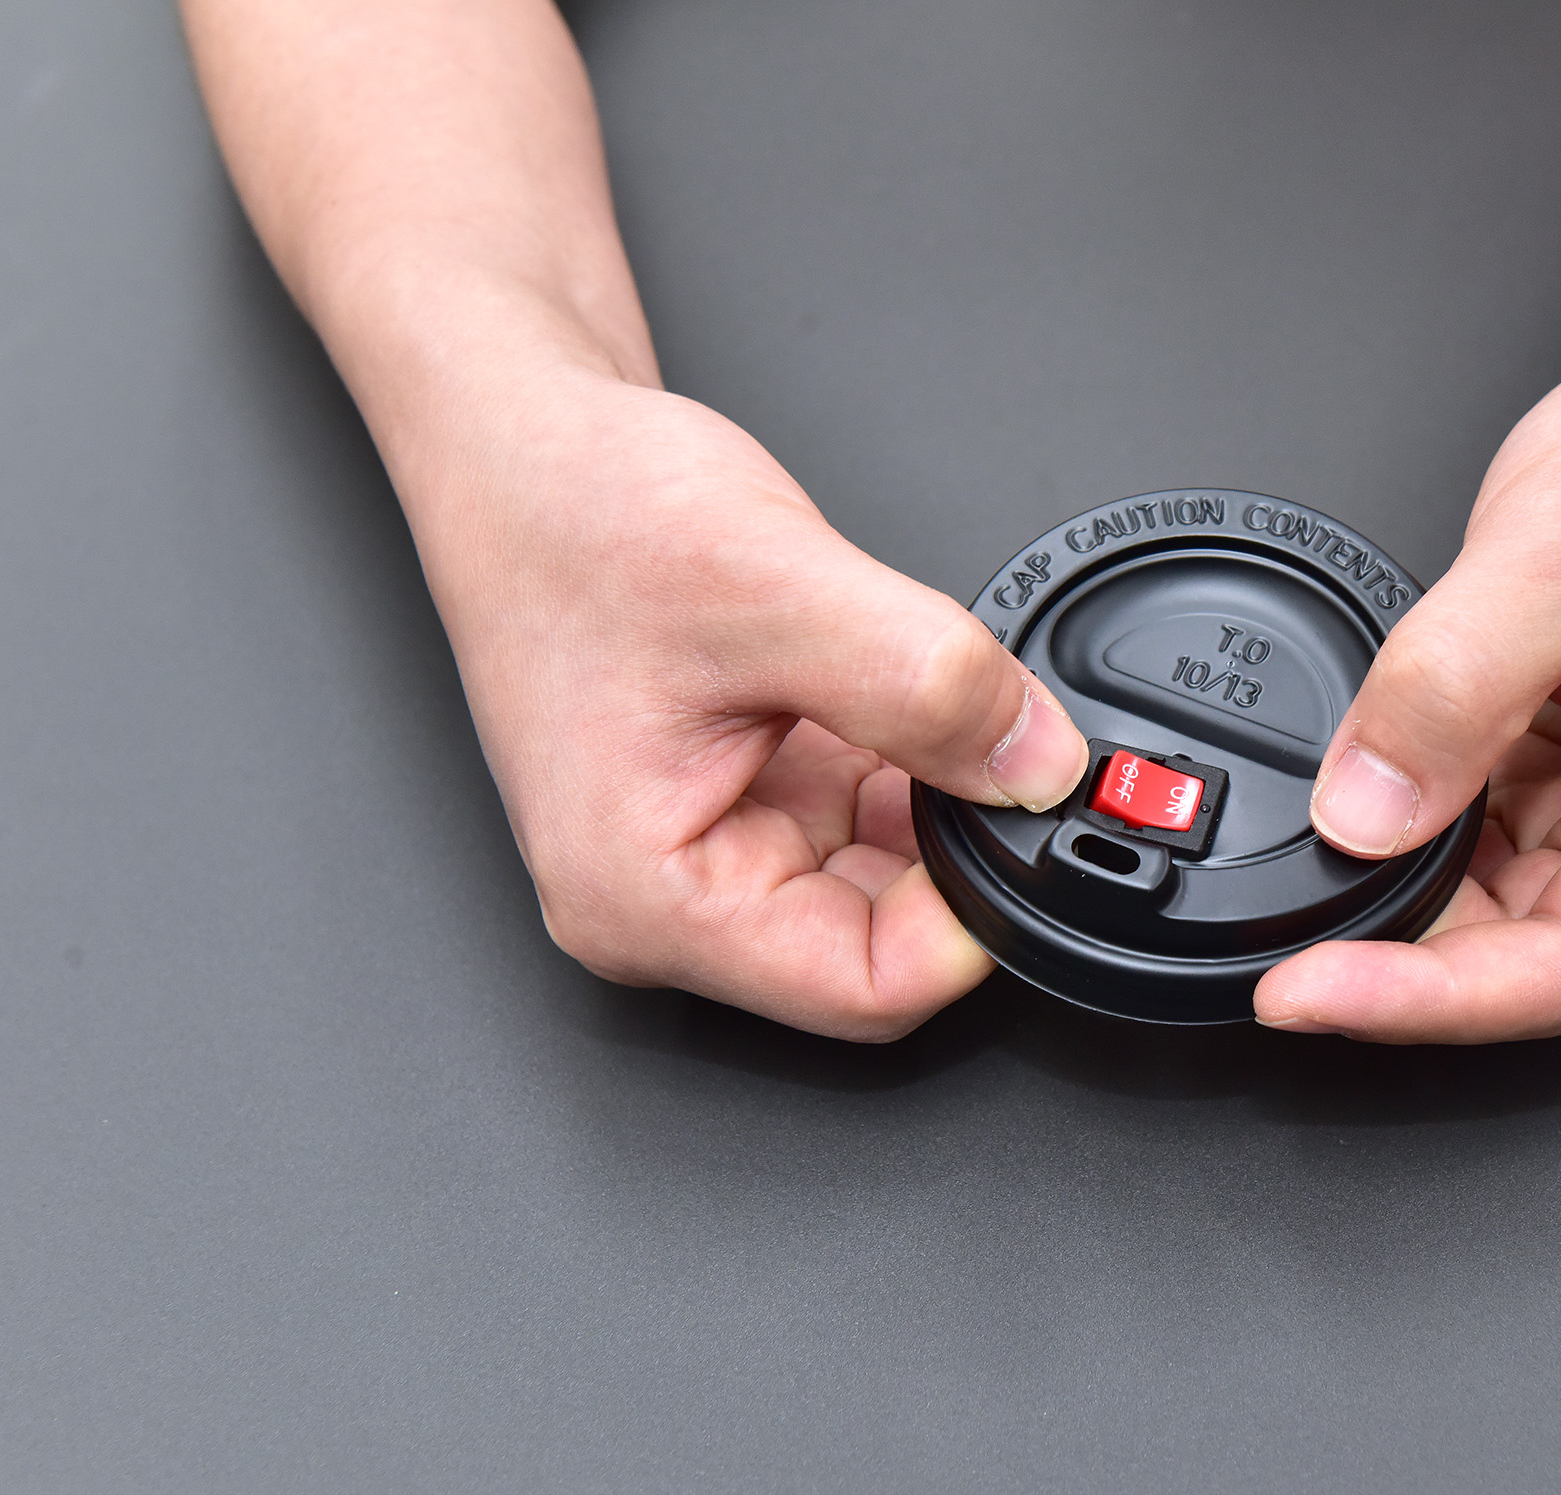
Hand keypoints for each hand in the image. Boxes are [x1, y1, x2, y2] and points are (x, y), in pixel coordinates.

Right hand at [399, 366, 1089, 1040]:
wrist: (518, 437)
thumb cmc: (572, 511)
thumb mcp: (777, 586)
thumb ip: (927, 684)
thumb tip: (1042, 766)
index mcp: (645, 899)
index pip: (866, 990)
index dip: (975, 923)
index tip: (1032, 824)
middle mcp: (666, 902)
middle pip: (881, 942)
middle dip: (955, 845)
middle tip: (993, 733)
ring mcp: (704, 852)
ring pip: (884, 876)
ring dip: (932, 793)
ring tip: (902, 682)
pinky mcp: (738, 800)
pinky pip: (863, 815)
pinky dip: (906, 758)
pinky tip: (884, 681)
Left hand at [1254, 337, 1560, 1041]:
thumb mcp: (1548, 561)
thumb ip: (1446, 695)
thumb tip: (1356, 816)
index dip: (1427, 1002)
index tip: (1306, 996)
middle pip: (1535, 963)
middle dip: (1404, 956)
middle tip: (1277, 949)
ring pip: (1503, 918)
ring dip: (1407, 899)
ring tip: (1316, 863)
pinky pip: (1493, 857)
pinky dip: (1421, 843)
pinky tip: (1369, 812)